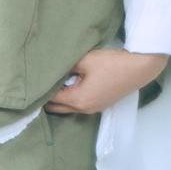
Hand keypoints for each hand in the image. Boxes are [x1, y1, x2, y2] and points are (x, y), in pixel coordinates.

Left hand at [44, 48, 169, 113]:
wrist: (139, 68)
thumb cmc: (111, 63)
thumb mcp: (84, 61)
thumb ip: (65, 67)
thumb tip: (51, 69)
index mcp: (79, 99)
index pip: (51, 99)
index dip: (40, 91)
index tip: (31, 82)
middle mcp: (85, 108)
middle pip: (57, 108)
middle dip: (46, 98)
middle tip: (37, 84)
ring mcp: (94, 108)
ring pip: (68, 107)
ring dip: (59, 98)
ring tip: (51, 83)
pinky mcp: (101, 104)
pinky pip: (79, 105)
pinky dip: (70, 98)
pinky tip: (67, 84)